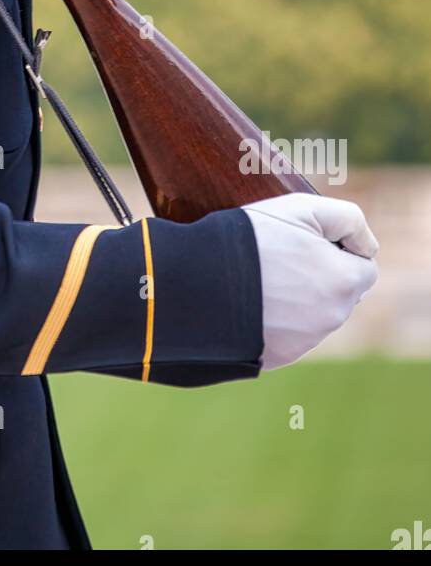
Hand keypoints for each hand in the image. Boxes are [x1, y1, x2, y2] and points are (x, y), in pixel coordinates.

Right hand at [240, 192, 378, 370]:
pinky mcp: (277, 356)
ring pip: (314, 313)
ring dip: (297, 296)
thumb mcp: (303, 208)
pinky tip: (249, 300)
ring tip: (258, 276)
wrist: (197, 283)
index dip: (337, 248)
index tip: (305, 240)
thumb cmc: (251, 240)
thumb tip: (368, 246)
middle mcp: (332, 317)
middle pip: (339, 292)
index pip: (363, 266)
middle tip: (278, 255)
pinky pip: (287, 333)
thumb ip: (349, 219)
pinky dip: (275, 318)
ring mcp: (305, 341)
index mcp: (344, 282)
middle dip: (318, 273)